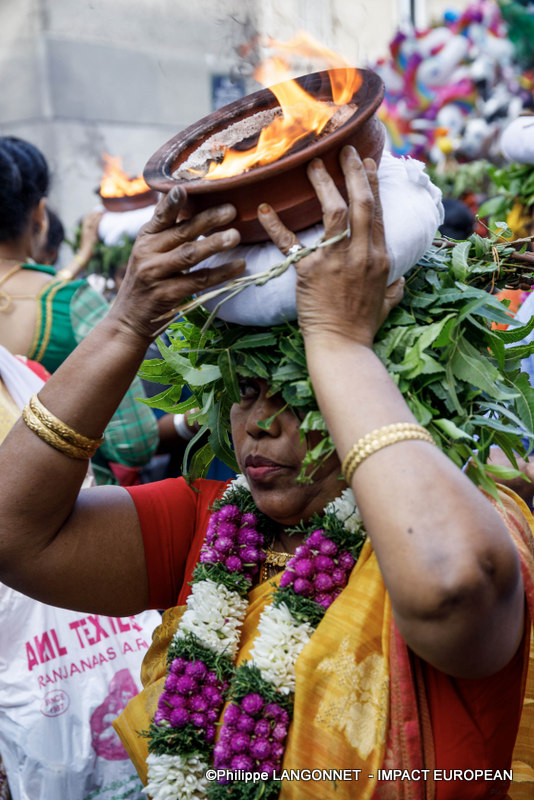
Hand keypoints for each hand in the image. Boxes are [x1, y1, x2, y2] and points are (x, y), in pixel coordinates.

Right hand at [79, 210, 103, 254]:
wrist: (84, 255)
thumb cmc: (86, 250)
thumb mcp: (87, 241)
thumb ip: (90, 237)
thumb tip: (95, 236)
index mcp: (83, 231)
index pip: (85, 220)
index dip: (89, 214)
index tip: (93, 211)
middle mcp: (85, 230)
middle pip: (88, 218)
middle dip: (94, 212)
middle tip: (100, 209)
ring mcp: (88, 232)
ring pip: (92, 220)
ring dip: (97, 214)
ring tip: (103, 211)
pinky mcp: (92, 235)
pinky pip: (95, 225)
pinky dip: (98, 219)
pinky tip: (102, 216)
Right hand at [110, 187, 244, 342]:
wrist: (128, 321)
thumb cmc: (145, 282)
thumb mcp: (147, 253)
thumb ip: (164, 231)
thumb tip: (183, 196)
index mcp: (145, 238)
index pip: (160, 216)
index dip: (172, 202)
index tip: (185, 188)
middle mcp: (147, 253)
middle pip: (181, 232)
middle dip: (208, 220)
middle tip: (231, 210)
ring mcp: (155, 274)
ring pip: (189, 254)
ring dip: (214, 244)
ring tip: (236, 236)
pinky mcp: (166, 295)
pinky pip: (199, 281)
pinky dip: (221, 273)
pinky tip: (239, 266)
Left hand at [258, 147, 390, 347]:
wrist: (342, 347)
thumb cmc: (363, 327)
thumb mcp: (388, 302)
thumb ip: (395, 284)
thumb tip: (401, 275)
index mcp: (379, 258)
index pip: (377, 213)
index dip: (372, 185)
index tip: (366, 164)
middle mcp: (361, 254)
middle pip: (361, 203)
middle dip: (354, 172)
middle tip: (345, 149)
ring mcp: (335, 260)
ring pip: (334, 212)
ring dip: (323, 184)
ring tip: (312, 164)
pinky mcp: (309, 271)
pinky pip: (290, 242)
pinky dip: (275, 224)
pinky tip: (264, 207)